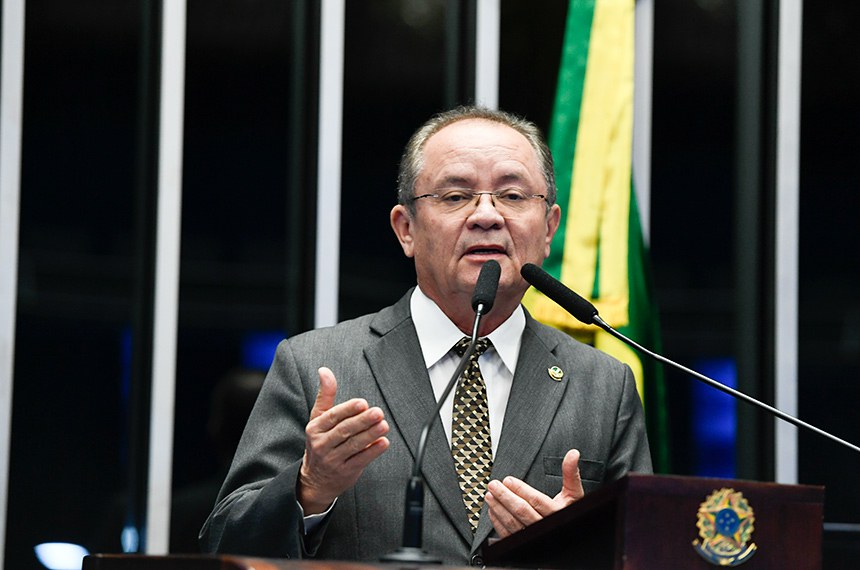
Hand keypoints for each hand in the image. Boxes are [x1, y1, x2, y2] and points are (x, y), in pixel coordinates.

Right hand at [298, 367, 389, 513]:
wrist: (315, 479)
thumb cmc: (320, 442)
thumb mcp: (318, 419)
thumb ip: (325, 395)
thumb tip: (324, 371)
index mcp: (315, 428)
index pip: (332, 417)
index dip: (348, 409)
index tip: (362, 403)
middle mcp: (322, 444)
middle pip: (344, 431)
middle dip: (362, 421)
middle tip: (378, 412)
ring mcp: (333, 460)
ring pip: (354, 446)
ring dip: (370, 435)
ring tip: (384, 425)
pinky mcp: (345, 472)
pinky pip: (361, 461)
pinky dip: (373, 452)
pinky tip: (383, 443)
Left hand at [485, 448, 583, 537]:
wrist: (568, 533)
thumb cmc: (569, 510)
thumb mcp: (574, 493)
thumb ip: (570, 474)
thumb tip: (573, 453)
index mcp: (558, 513)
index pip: (536, 500)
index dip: (521, 489)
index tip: (508, 480)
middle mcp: (546, 526)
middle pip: (522, 511)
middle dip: (505, 496)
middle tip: (493, 485)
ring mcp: (534, 537)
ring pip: (513, 524)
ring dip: (499, 509)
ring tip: (490, 495)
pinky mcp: (524, 543)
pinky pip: (508, 535)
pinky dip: (498, 523)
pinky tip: (492, 511)